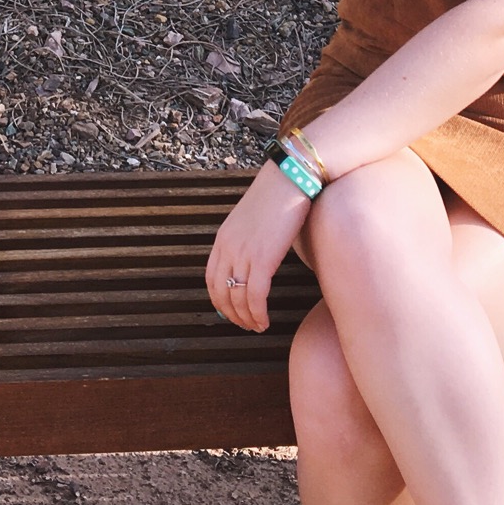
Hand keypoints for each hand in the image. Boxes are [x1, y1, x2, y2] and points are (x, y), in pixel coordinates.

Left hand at [205, 161, 314, 331]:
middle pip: (221, 292)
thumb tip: (256, 259)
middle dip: (232, 314)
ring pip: (238, 298)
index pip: (211, 279)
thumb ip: (248, 240)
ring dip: (246, 318)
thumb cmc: (279, 195)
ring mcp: (243, 253)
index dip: (219, 300)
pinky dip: (258, 314)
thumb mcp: (253, 219)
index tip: (229, 311)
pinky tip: (265, 321)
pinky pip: (256, 296)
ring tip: (257, 326)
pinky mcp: (263, 259)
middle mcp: (228, 247)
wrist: (291, 178)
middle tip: (244, 325)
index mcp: (223, 238)